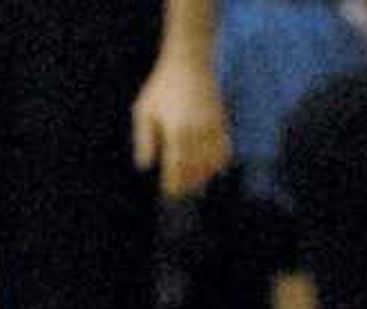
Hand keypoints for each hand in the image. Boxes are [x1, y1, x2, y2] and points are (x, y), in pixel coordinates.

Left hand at [132, 52, 228, 198]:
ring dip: (204, 175)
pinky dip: (218, 161)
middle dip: (188, 183)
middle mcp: (196, 130)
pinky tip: (210, 167)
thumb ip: (143, 139)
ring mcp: (211, 125)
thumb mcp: (144, 110)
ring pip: (212, 162)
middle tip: (180, 191)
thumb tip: (146, 166)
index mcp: (176, 131)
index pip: (177, 168)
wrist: (190, 58)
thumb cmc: (162, 85)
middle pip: (195, 170)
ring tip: (195, 182)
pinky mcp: (221, 119)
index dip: (173, 185)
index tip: (169, 191)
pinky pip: (224, 148)